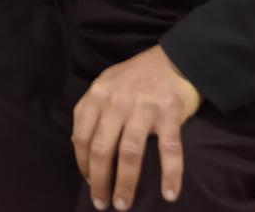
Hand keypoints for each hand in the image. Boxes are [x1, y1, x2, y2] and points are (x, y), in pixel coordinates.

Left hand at [72, 45, 201, 209]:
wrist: (176, 58)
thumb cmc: (138, 76)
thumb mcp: (106, 84)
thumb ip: (92, 109)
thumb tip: (78, 142)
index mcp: (97, 95)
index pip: (81, 136)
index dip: (82, 164)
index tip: (90, 182)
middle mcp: (116, 101)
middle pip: (101, 149)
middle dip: (99, 181)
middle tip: (102, 203)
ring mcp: (143, 107)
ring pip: (129, 153)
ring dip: (125, 183)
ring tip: (123, 204)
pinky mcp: (169, 113)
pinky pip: (169, 150)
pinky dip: (170, 174)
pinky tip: (168, 194)